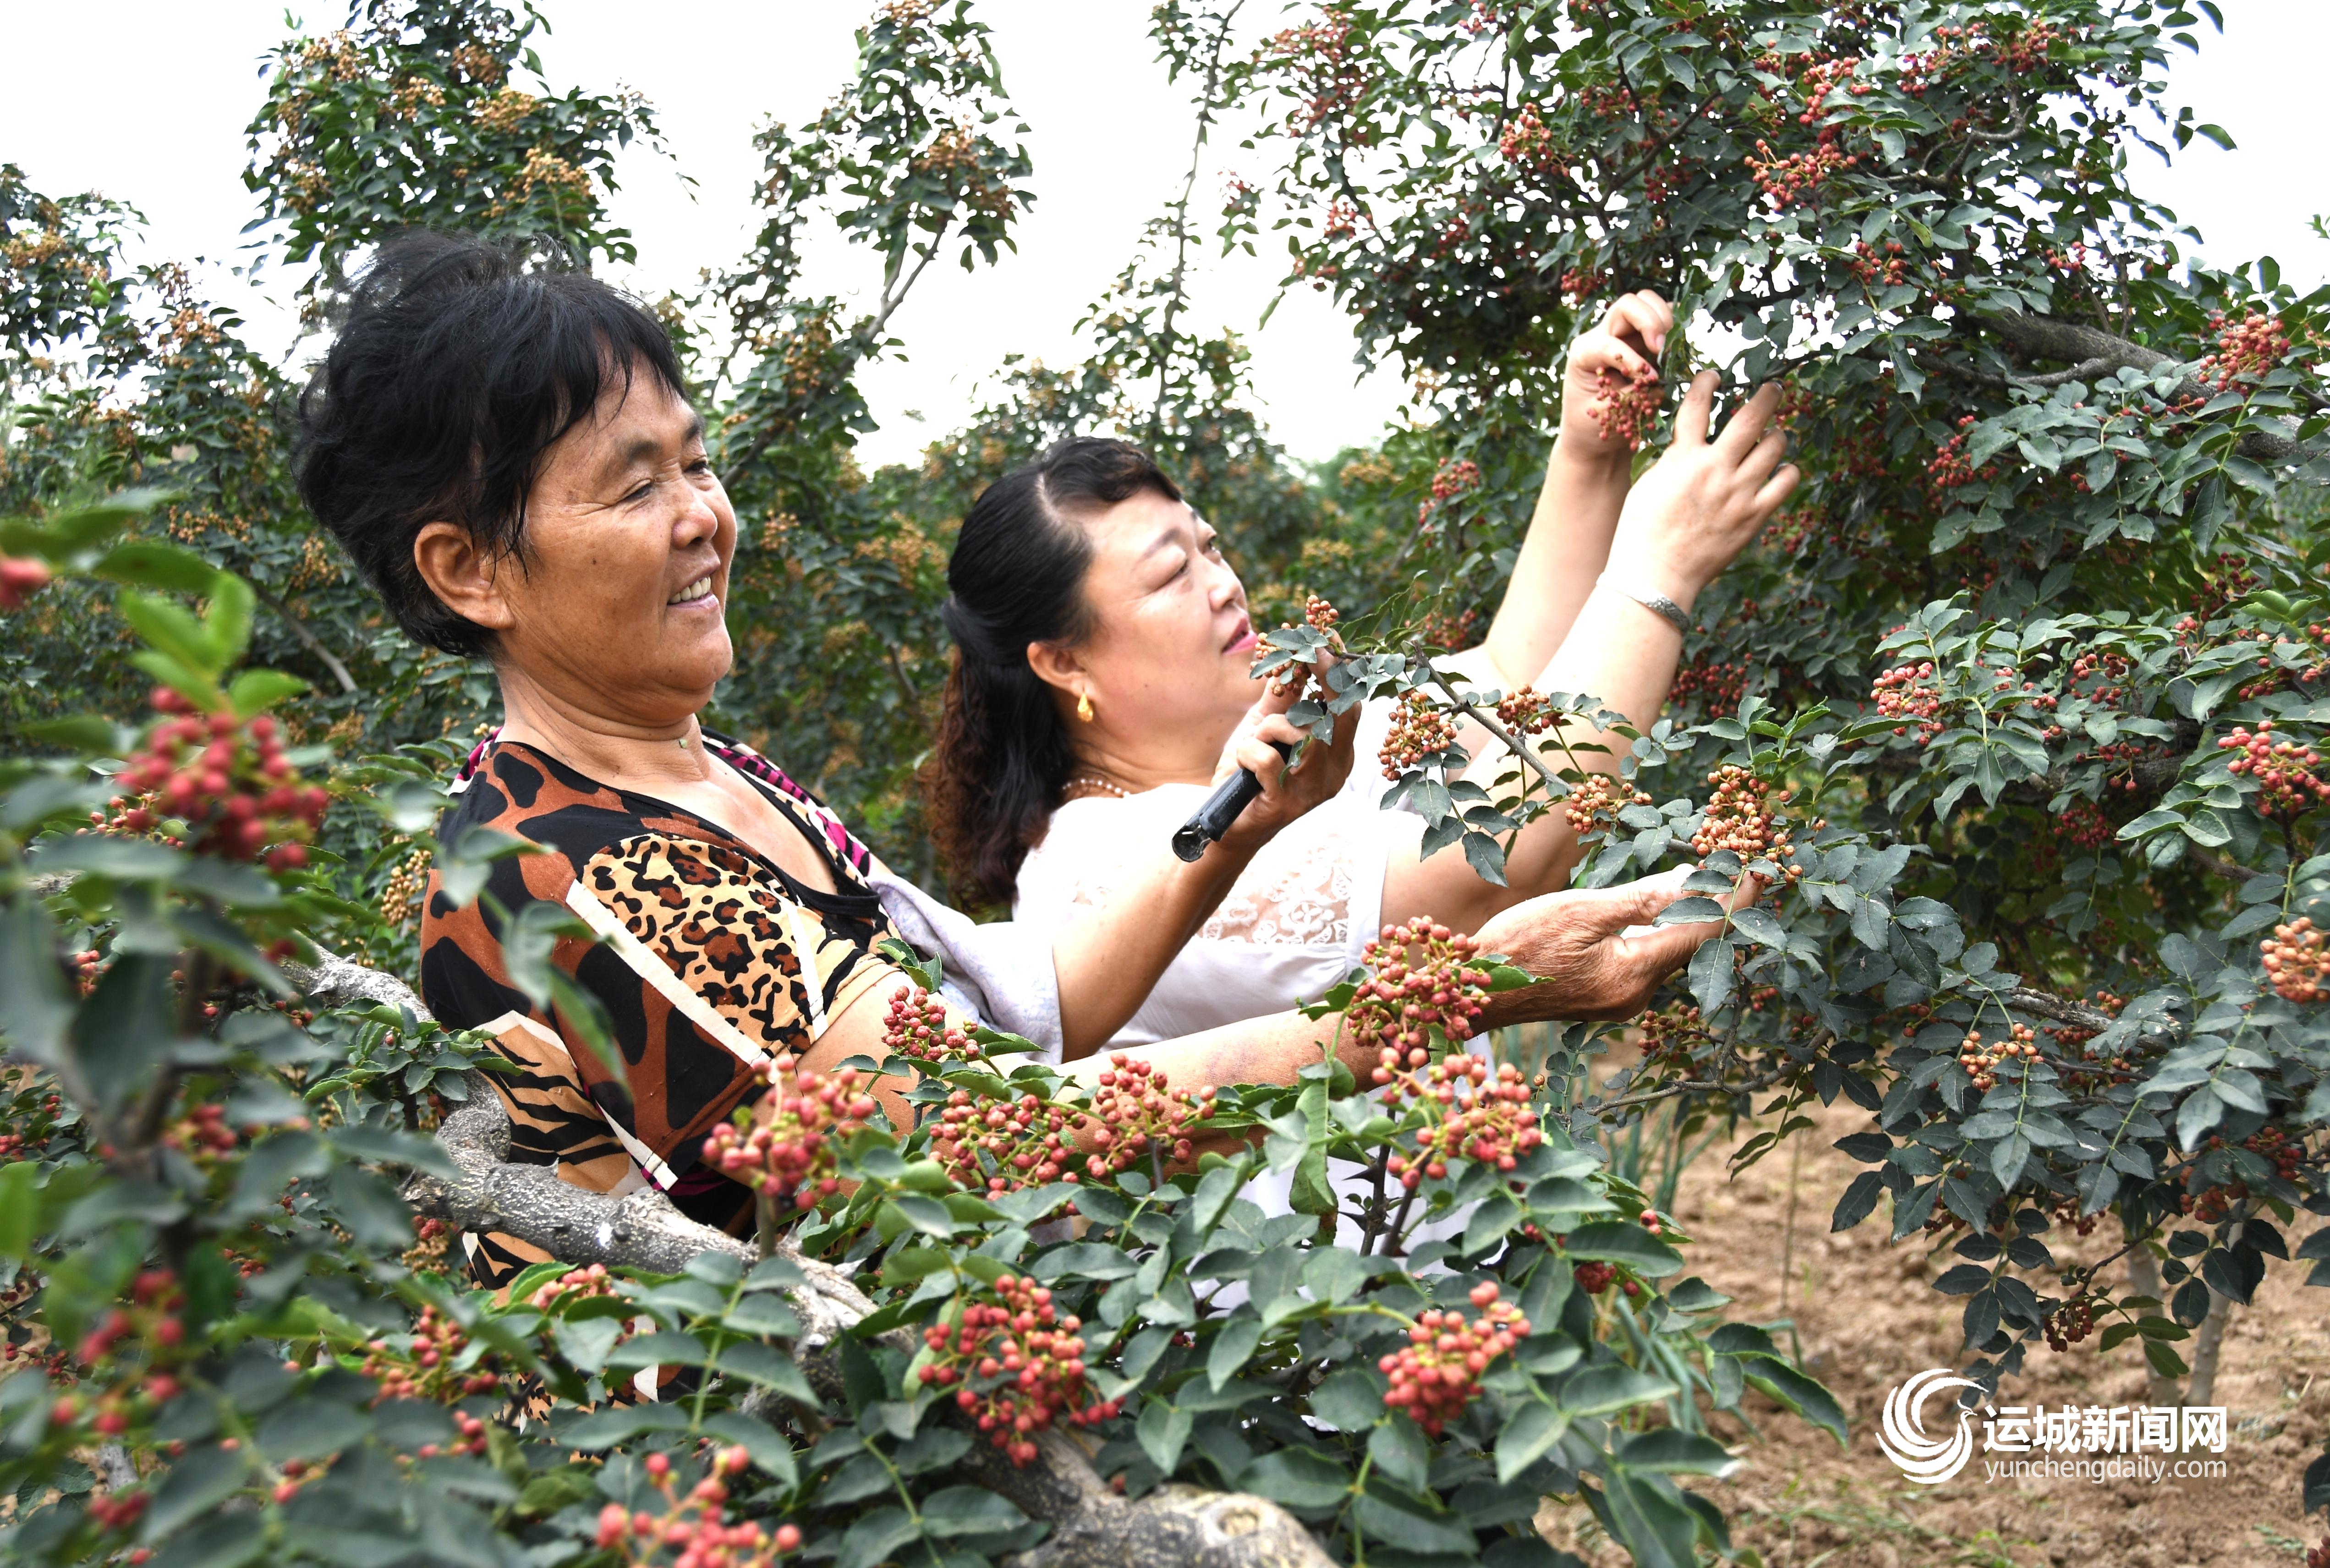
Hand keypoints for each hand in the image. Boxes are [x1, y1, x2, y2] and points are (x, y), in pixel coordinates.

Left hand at [1215, 650, 1356, 854]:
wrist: (1225, 819)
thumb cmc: (1249, 771)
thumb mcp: (1266, 726)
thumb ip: (1283, 695)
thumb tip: (1295, 653)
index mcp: (1337, 753)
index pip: (1350, 706)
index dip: (1340, 671)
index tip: (1325, 638)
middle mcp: (1334, 771)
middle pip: (1341, 715)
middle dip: (1324, 676)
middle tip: (1306, 651)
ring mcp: (1313, 790)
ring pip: (1302, 736)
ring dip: (1270, 729)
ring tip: (1255, 742)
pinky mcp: (1287, 804)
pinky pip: (1269, 759)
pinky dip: (1249, 752)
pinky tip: (1243, 765)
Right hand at [1470, 866, 1743, 1022]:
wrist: (1477, 989)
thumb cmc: (1519, 945)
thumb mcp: (1579, 910)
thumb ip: (1640, 900)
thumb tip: (1693, 882)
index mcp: (1633, 976)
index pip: (1703, 933)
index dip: (1737, 899)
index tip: (1763, 868)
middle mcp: (1637, 995)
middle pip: (1694, 944)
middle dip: (1720, 903)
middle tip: (1743, 861)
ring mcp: (1624, 999)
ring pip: (1674, 950)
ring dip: (1693, 914)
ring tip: (1711, 874)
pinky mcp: (1610, 995)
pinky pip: (1652, 957)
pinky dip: (1666, 928)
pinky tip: (1668, 904)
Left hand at [1559, 290, 1675, 461]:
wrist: (1589, 438)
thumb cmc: (1591, 427)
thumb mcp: (1607, 415)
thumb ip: (1633, 395)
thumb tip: (1660, 380)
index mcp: (1583, 353)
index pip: (1609, 343)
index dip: (1632, 360)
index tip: (1650, 380)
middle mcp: (1600, 336)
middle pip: (1627, 305)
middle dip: (1650, 321)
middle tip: (1661, 349)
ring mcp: (1621, 334)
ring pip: (1644, 302)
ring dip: (1662, 318)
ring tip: (1669, 345)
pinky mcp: (1639, 339)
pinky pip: (1658, 316)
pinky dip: (1672, 323)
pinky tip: (1678, 340)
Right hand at [1603, 373, 1799, 611]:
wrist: (1654, 576)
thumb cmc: (1641, 532)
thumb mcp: (1648, 485)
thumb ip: (1673, 459)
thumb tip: (1692, 440)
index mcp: (1683, 458)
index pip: (1697, 405)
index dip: (1707, 383)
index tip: (1714, 375)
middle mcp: (1715, 469)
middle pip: (1750, 417)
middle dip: (1767, 395)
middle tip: (1774, 387)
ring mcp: (1739, 493)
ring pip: (1774, 445)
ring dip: (1776, 434)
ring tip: (1773, 434)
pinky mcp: (1754, 516)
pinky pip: (1785, 482)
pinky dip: (1786, 470)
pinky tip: (1780, 469)